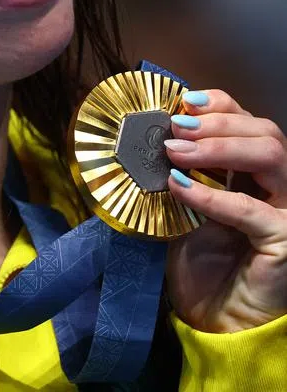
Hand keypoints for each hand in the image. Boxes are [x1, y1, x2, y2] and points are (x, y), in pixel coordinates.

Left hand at [164, 88, 286, 331]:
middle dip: (216, 123)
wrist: (213, 317)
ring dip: (218, 147)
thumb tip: (147, 138)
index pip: (249, 122)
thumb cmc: (201, 263)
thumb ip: (179, 173)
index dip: (218, 105)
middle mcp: (279, 187)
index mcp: (256, 173)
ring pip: (271, 155)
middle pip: (265, 131)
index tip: (179, 103)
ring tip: (174, 152)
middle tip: (173, 129)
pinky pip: (251, 209)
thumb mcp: (182, 208)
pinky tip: (179, 189)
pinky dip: (212, 195)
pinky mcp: (284, 239)